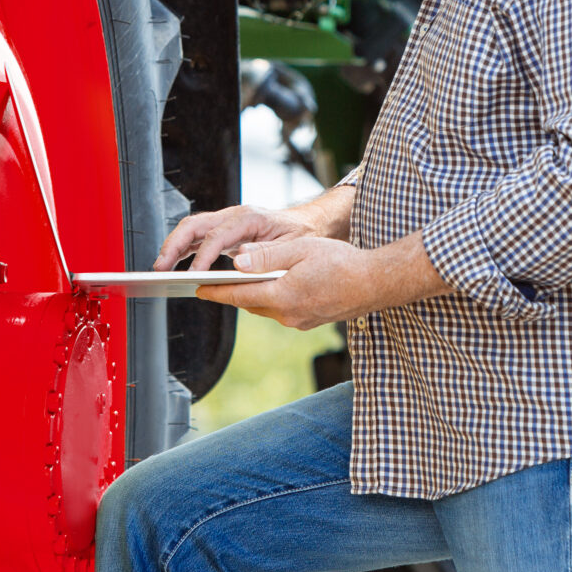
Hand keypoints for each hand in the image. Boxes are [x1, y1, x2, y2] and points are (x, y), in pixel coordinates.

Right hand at [154, 204, 316, 272]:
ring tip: (160, 269)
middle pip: (195, 225)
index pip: (217, 236)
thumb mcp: (291, 246)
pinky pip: (198, 237)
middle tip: (160, 268)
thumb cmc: (300, 235)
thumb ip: (266, 254)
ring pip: (191, 229)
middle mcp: (234, 216)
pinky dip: (183, 249)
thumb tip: (239, 261)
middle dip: (174, 245)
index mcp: (249, 218)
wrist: (307, 223)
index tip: (193, 275)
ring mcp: (227, 222)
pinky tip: (173, 265)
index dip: (203, 256)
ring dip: (173, 247)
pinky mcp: (224, 231)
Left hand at [193, 231, 451, 329]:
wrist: (375, 284)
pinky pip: (281, 311)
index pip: (239, 295)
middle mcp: (288, 314)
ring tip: (240, 283)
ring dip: (253, 297)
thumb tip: (238, 261)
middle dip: (231, 294)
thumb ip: (267, 257)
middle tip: (213, 283)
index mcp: (283, 295)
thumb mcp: (301, 250)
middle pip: (249, 304)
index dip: (215, 291)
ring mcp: (299, 321)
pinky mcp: (309, 322)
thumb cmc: (342, 262)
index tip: (197, 289)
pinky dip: (272, 300)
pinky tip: (273, 288)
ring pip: (266, 308)